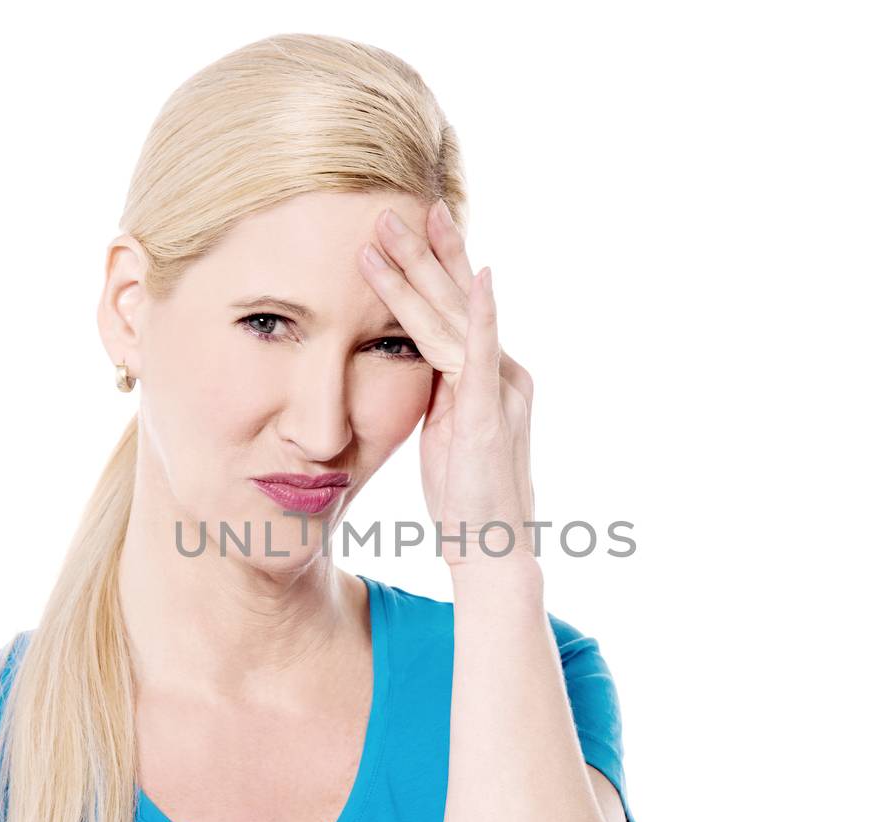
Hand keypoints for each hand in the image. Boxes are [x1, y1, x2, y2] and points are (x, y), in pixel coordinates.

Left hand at [358, 200, 535, 569]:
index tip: (405, 227)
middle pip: (453, 300)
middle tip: (393, 205)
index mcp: (486, 376)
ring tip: (388, 230)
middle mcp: (500, 372)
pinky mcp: (491, 414)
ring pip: (453, 318)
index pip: (450, 311)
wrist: (489, 549)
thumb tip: (409, 358)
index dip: (428, 268)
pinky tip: (481, 276)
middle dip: (423, 252)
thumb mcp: (441, 432)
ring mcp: (498, 390)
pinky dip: (483, 314)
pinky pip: (484, 354)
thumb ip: (436, 391)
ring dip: (420, 272)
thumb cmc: (463, 498)